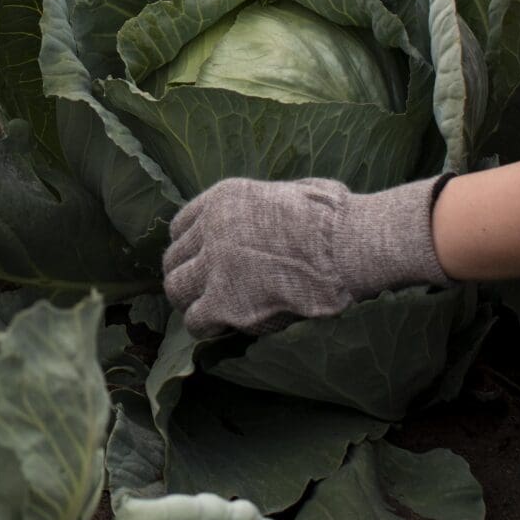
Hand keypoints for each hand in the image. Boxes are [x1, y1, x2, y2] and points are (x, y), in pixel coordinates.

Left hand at [163, 175, 449, 336]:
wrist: (347, 247)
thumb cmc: (336, 219)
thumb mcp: (291, 191)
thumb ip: (267, 203)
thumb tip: (275, 211)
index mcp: (224, 198)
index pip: (181, 226)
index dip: (190, 247)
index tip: (201, 261)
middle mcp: (210, 229)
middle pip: (173, 259)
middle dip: (186, 276)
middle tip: (203, 292)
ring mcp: (214, 265)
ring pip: (176, 289)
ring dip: (191, 302)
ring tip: (210, 312)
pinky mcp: (224, 302)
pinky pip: (195, 320)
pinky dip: (206, 327)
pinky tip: (223, 328)